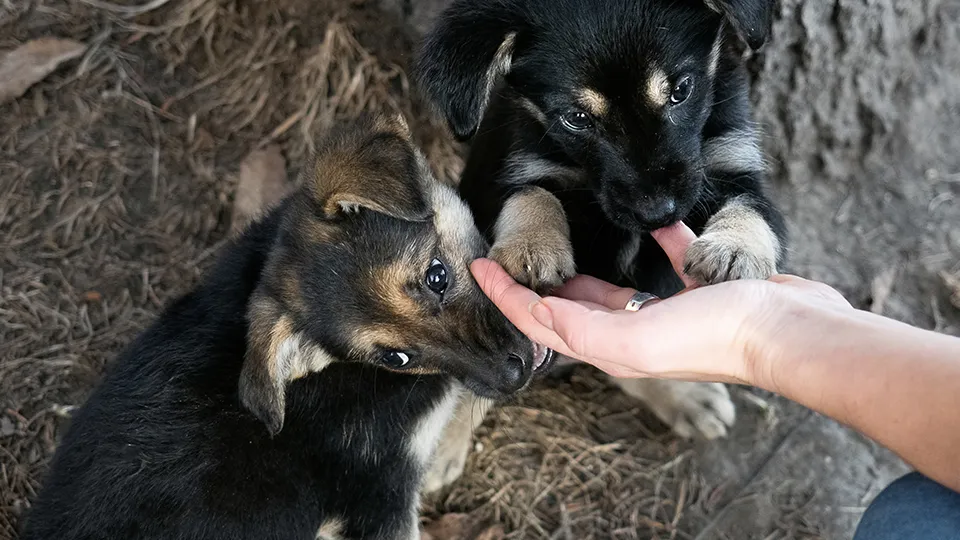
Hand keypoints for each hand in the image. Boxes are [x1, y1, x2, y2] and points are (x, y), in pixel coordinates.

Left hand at [470, 222, 850, 384]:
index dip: (507, 295)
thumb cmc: (717, 336)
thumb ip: (583, 327)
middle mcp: (632, 330)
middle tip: (510, 253)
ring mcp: (666, 310)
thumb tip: (539, 313)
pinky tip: (654, 217)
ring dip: (586, 268)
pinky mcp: (697, 285)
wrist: (789, 330)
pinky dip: (657, 237)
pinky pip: (667, 256)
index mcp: (610, 345)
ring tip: (566, 241)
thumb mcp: (638, 339)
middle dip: (534, 283)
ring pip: (612, 287)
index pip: (541, 321)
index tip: (480, 265)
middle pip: (568, 307)